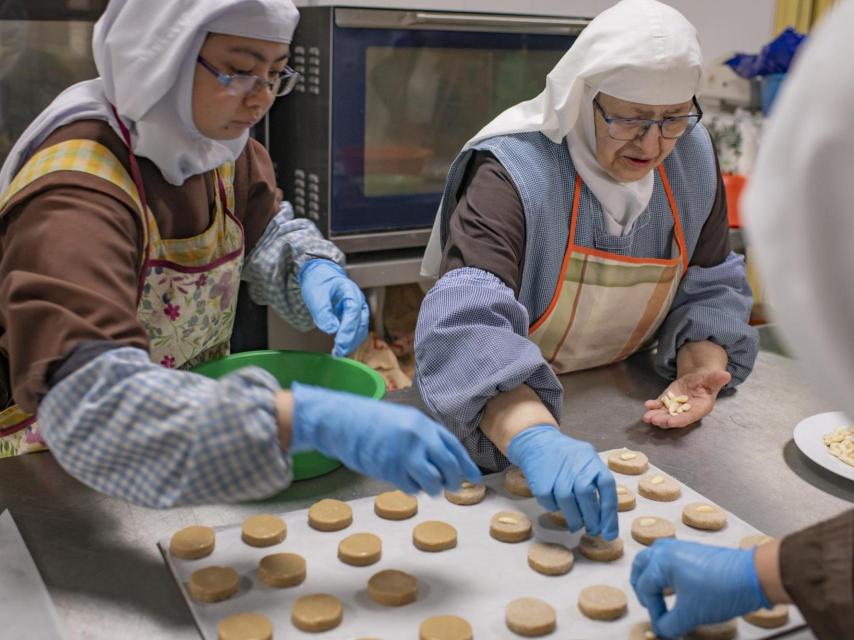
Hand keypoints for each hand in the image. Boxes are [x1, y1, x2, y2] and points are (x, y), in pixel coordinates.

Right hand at [290, 382, 480, 494]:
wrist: (342, 421)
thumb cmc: (372, 421)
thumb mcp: (404, 420)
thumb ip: (424, 437)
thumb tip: (445, 461)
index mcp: (423, 423)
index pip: (453, 447)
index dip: (466, 464)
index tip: (474, 477)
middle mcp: (418, 437)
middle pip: (448, 466)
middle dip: (453, 480)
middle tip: (452, 486)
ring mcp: (404, 453)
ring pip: (432, 481)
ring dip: (433, 488)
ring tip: (429, 487)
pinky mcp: (389, 469)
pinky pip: (411, 487)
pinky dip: (413, 489)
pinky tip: (408, 482)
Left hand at [299, 259, 369, 356]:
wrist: (320, 276)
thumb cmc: (319, 282)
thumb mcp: (316, 295)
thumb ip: (323, 313)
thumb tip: (331, 329)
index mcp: (350, 292)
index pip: (353, 313)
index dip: (347, 330)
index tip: (339, 343)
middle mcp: (358, 301)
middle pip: (361, 324)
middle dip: (350, 340)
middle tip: (338, 353)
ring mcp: (358, 309)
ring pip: (361, 329)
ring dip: (352, 342)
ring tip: (339, 352)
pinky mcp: (355, 317)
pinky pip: (357, 330)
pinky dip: (350, 340)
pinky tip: (341, 346)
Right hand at [507, 425, 617, 538]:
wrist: (537, 442)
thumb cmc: (567, 456)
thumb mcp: (587, 459)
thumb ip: (596, 482)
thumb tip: (605, 517)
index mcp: (592, 460)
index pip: (607, 487)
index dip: (610, 513)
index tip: (610, 533)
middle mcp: (576, 465)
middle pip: (586, 496)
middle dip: (592, 519)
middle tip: (594, 531)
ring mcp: (557, 472)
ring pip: (567, 502)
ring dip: (574, 519)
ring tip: (576, 525)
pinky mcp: (540, 480)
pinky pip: (550, 502)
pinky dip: (554, 508)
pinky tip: (557, 506)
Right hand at [631, 539, 769, 637]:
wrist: (754, 576)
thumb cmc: (719, 591)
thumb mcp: (691, 614)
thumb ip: (670, 624)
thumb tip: (662, 630)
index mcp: (661, 561)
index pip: (645, 588)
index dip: (652, 611)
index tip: (662, 626)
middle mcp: (667, 550)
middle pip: (642, 565)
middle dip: (642, 586)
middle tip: (649, 604)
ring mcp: (682, 547)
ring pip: (655, 558)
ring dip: (652, 575)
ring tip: (659, 594)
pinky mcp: (695, 551)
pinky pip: (670, 558)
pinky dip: (666, 572)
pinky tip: (677, 587)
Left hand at [642, 370, 730, 428]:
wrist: (698, 379)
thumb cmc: (707, 381)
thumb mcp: (712, 379)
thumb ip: (716, 379)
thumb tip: (726, 375)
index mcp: (700, 408)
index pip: (689, 417)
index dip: (679, 420)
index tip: (670, 422)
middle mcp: (686, 410)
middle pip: (674, 418)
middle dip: (664, 420)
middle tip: (654, 420)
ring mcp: (675, 407)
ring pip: (665, 414)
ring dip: (655, 416)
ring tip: (647, 417)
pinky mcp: (668, 401)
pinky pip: (659, 405)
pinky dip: (653, 406)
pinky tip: (647, 405)